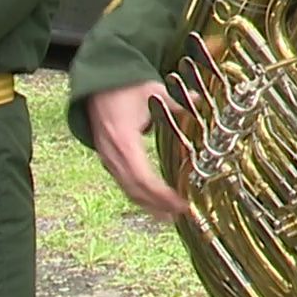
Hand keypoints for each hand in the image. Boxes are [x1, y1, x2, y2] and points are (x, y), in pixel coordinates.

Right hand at [89, 81, 186, 221]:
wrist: (97, 80)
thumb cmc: (125, 86)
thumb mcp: (152, 90)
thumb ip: (176, 101)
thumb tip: (199, 100)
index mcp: (124, 139)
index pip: (143, 178)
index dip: (162, 195)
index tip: (181, 202)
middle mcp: (113, 153)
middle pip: (135, 189)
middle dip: (158, 204)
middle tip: (182, 213)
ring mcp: (108, 157)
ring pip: (127, 189)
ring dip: (148, 204)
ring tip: (170, 216)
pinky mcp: (108, 157)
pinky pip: (122, 182)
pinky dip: (138, 195)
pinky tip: (152, 203)